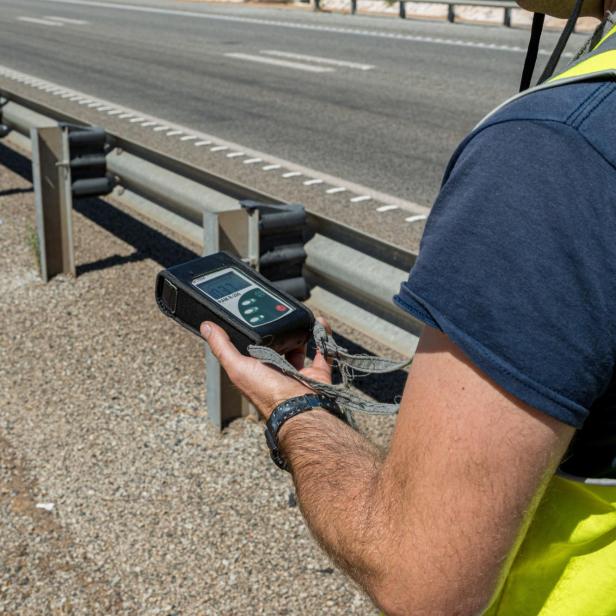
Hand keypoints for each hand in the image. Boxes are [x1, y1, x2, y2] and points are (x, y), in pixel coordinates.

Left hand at [200, 320, 331, 419]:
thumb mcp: (237, 367)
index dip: (251, 332)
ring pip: (299, 345)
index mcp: (256, 370)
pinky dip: (322, 335)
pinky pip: (322, 350)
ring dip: (299, 331)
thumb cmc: (267, 392)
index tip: (252, 314)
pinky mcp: (317, 371)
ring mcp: (297, 371)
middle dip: (277, 330)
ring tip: (298, 316)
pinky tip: (320, 322)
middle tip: (278, 313)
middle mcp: (276, 370)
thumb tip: (206, 326)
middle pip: (276, 345)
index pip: (251, 348)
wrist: (300, 407)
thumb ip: (222, 346)